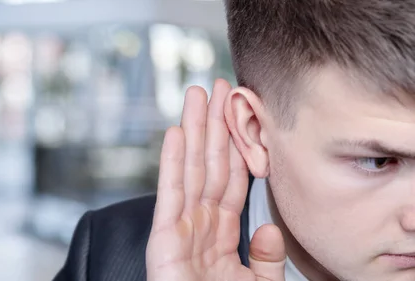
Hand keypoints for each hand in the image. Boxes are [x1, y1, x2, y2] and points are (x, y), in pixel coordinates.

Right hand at [146, 80, 286, 280]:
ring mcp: (180, 229)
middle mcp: (199, 224)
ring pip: (190, 170)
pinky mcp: (164, 239)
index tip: (237, 113)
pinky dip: (172, 163)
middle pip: (208, 165)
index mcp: (221, 232)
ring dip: (194, 130)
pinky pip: (171, 194)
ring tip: (196, 95)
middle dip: (213, 126)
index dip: (234, 145)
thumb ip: (266, 257)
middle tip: (215, 87)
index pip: (229, 178)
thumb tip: (271, 226)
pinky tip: (177, 133)